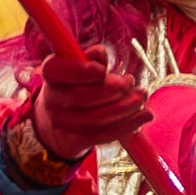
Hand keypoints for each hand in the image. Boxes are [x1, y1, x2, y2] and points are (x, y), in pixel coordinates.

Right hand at [19, 49, 139, 169]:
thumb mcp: (79, 68)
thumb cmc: (76, 86)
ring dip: (127, 107)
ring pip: (97, 118)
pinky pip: (105, 135)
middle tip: (131, 81)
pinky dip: (129, 125)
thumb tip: (101, 52)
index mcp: (51, 74)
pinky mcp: (76, 141)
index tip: (103, 69)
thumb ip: (92, 58)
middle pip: (82, 97)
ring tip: (142, 97)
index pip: (59, 71)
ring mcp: (62, 124)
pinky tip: (145, 115)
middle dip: (113, 89)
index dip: (82, 71)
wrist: (59, 123)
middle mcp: (52, 100)